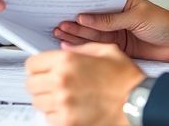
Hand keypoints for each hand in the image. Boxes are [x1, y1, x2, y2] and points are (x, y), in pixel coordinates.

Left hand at [26, 43, 144, 125]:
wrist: (138, 103)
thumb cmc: (126, 79)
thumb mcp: (105, 50)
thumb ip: (80, 49)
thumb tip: (65, 51)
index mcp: (67, 61)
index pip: (32, 63)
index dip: (38, 66)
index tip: (42, 69)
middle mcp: (61, 82)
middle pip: (30, 84)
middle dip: (40, 82)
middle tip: (52, 83)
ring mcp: (63, 105)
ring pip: (38, 103)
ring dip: (47, 100)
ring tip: (63, 97)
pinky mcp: (67, 123)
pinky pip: (48, 119)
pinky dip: (55, 115)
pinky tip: (69, 109)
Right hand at [53, 0, 168, 61]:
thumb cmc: (164, 23)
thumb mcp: (136, 17)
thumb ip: (110, 20)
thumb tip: (85, 17)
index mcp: (120, 1)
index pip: (97, 1)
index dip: (80, 4)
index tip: (63, 6)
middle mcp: (116, 15)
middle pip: (91, 19)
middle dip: (74, 21)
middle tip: (57, 23)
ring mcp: (116, 32)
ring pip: (92, 33)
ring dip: (75, 34)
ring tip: (59, 33)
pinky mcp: (118, 47)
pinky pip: (98, 46)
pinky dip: (84, 46)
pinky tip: (71, 44)